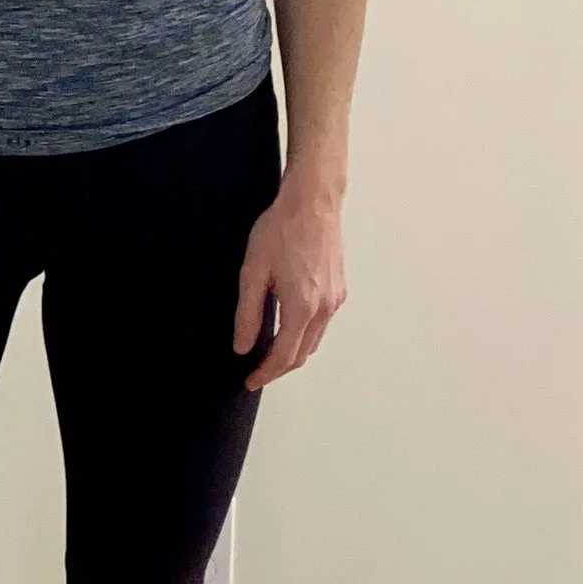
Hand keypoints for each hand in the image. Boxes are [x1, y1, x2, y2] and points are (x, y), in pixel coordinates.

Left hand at [234, 182, 347, 390]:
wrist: (312, 202)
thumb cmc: (282, 229)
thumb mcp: (253, 272)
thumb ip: (247, 314)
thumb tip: (243, 346)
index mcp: (302, 307)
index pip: (283, 356)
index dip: (265, 373)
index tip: (250, 381)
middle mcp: (324, 308)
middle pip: (302, 355)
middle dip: (278, 368)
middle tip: (256, 372)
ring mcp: (336, 299)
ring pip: (314, 341)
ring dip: (293, 353)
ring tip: (268, 353)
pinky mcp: (339, 289)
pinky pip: (322, 324)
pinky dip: (305, 335)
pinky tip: (288, 327)